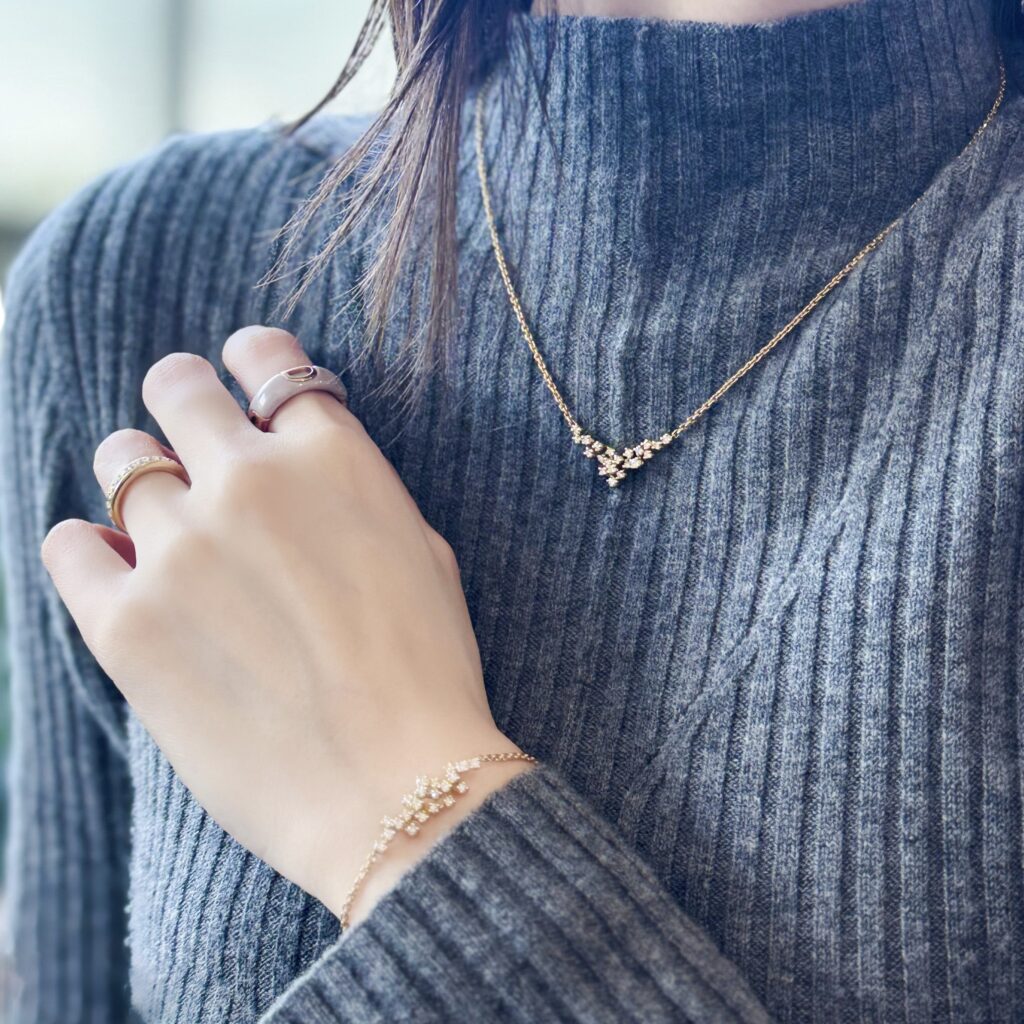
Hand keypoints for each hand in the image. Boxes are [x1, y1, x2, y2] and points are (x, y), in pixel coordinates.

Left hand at [39, 325, 533, 926]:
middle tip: (186, 437)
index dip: (248, 361)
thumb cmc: (428, 675)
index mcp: (333, 456)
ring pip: (119, 460)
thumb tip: (299, 471)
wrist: (397, 790)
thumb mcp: (423, 554)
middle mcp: (250, 480)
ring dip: (138, 476)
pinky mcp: (125, 623)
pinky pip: (68, 544)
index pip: (265, 358)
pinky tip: (112, 568)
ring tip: (157, 518)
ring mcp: (181, 547)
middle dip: (182, 399)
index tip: (239, 382)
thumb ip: (354, 492)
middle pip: (176, 387)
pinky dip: (85, 547)